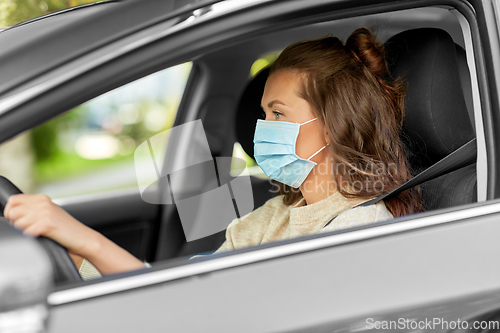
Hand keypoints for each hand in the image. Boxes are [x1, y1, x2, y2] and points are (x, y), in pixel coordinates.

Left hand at [4, 194, 145, 274]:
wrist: (83, 238)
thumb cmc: (66, 230)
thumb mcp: (49, 214)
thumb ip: (33, 210)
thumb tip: (12, 214)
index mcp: (42, 198)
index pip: (13, 201)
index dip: (11, 212)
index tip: (18, 221)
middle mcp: (43, 202)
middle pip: (12, 212)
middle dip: (15, 223)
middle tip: (29, 229)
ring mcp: (45, 212)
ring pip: (17, 223)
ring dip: (24, 231)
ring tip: (38, 233)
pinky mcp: (47, 223)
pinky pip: (26, 232)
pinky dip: (31, 237)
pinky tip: (42, 237)